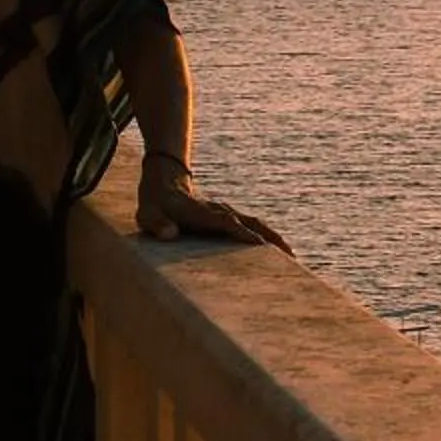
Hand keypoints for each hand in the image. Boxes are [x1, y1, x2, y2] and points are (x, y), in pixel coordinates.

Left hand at [137, 153, 291, 253]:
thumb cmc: (154, 205)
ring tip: (292, 257)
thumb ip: (157, 224)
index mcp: (202, 213)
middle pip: (251, 223)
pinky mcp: (229, 219)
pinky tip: (278, 252)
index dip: (242, 233)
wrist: (165, 184)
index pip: (227, 223)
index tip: (259, 245)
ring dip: (275, 238)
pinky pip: (253, 227)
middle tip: (289, 256)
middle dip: (271, 237)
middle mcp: (220, 211)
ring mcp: (227, 213)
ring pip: (257, 224)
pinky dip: (268, 237)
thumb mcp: (147, 214)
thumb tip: (170, 235)